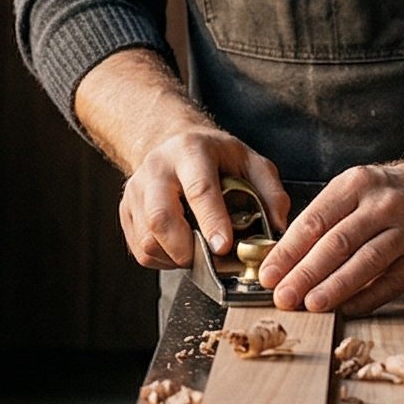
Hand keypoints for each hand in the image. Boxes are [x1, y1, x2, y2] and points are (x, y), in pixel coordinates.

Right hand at [117, 130, 288, 271]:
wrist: (172, 143)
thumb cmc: (215, 157)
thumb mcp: (250, 161)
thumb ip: (270, 193)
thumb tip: (278, 231)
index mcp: (190, 151)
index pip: (199, 190)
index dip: (212, 221)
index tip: (224, 247)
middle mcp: (157, 169)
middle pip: (161, 218)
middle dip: (187, 249)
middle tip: (211, 259)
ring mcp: (136, 191)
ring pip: (148, 240)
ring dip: (177, 257)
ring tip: (198, 250)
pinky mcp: (126, 212)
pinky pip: (141, 250)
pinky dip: (165, 260)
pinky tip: (182, 248)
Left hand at [258, 161, 403, 315]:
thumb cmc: (393, 193)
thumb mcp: (357, 190)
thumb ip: (326, 220)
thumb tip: (286, 260)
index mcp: (356, 185)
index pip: (314, 221)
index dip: (288, 251)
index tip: (268, 274)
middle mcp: (383, 204)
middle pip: (337, 243)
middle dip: (305, 273)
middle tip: (283, 296)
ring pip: (365, 262)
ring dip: (334, 287)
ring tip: (311, 304)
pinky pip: (391, 282)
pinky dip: (366, 297)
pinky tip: (345, 308)